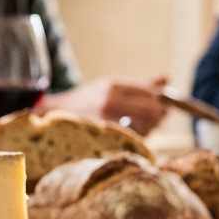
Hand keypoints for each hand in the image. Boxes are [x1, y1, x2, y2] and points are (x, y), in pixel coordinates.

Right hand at [41, 76, 168, 134]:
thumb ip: (138, 86)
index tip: (166, 106)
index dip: (163, 100)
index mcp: (112, 85)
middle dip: (159, 115)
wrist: (52, 114)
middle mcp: (109, 99)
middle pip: (150, 108)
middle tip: (160, 119)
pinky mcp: (102, 136)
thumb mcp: (109, 87)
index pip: (149, 91)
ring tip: (145, 127)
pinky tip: (132, 136)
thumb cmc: (86, 101)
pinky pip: (130, 139)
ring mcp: (105, 119)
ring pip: (143, 126)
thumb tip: (166, 79)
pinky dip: (137, 138)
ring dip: (150, 128)